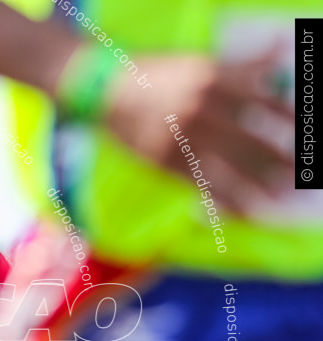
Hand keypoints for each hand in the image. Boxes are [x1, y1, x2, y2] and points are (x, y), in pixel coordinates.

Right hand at [104, 52, 292, 213]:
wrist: (105, 90)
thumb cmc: (155, 76)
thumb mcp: (198, 64)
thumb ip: (238, 69)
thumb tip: (278, 66)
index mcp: (211, 80)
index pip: (262, 100)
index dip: (286, 119)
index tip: (300, 132)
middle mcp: (199, 110)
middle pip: (250, 139)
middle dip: (278, 160)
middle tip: (297, 174)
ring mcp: (180, 139)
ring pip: (228, 167)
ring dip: (257, 185)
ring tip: (278, 196)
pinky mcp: (163, 160)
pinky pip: (201, 184)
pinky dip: (225, 199)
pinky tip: (244, 210)